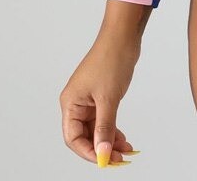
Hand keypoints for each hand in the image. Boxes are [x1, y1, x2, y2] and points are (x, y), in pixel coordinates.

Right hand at [60, 36, 141, 166]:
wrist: (123, 37)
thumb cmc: (111, 60)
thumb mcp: (109, 98)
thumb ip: (105, 127)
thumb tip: (102, 152)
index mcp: (70, 104)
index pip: (73, 138)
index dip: (88, 152)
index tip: (105, 160)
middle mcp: (76, 104)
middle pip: (85, 136)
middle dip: (102, 148)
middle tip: (119, 159)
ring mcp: (89, 100)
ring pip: (97, 129)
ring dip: (110, 140)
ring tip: (126, 151)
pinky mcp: (101, 96)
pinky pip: (104, 119)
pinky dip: (113, 129)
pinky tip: (124, 138)